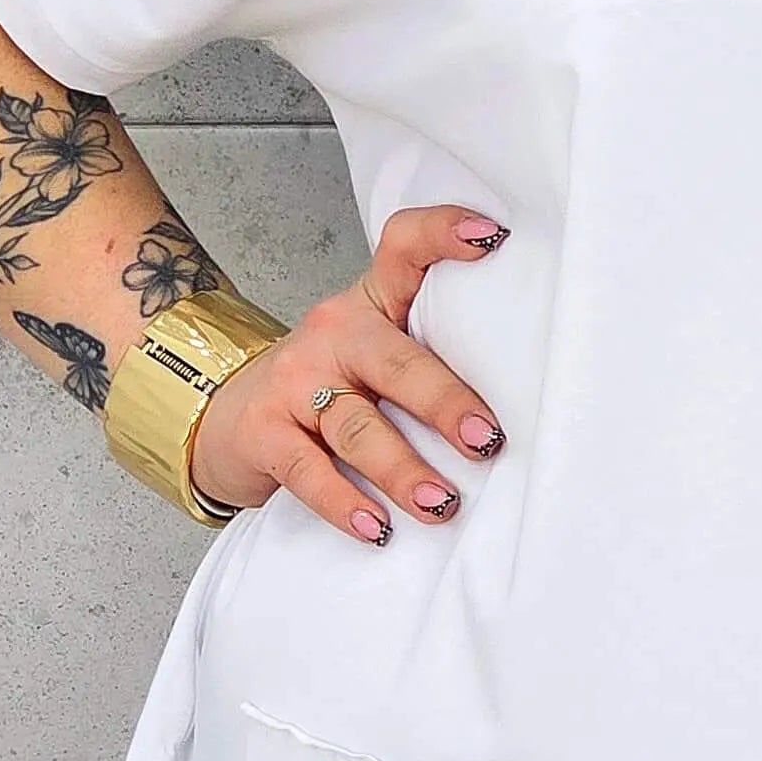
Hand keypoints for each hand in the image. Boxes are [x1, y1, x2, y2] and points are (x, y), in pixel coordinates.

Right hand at [187, 202, 512, 544]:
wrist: (229, 417)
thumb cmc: (330, 386)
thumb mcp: (374, 352)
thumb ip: (432, 355)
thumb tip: (533, 397)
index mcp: (371, 303)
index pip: (404, 247)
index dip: (442, 233)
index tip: (491, 236)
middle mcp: (334, 332)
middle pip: (397, 361)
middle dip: (444, 402)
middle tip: (486, 441)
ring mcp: (295, 381)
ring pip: (359, 426)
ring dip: (405, 471)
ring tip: (442, 503)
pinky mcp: (264, 432)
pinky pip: (310, 472)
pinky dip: (346, 503)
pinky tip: (376, 527)